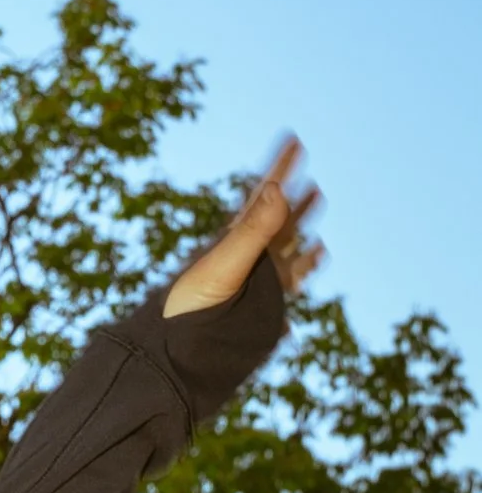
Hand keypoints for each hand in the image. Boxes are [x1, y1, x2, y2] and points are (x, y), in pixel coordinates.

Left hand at [164, 138, 322, 315]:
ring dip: (304, 224)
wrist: (175, 354)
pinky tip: (317, 255)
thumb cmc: (189, 306)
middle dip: (295, 196)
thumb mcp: (223, 265)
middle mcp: (248, 255)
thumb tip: (278, 189)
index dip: (278, 166)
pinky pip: (291, 278)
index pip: (264, 194)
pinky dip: (306, 264)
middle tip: (309, 175)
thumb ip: (253, 230)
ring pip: (288, 245)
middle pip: (280, 217)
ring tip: (317, 202)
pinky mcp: (263, 307)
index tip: (291, 138)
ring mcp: (257, 279)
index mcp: (236, 239)